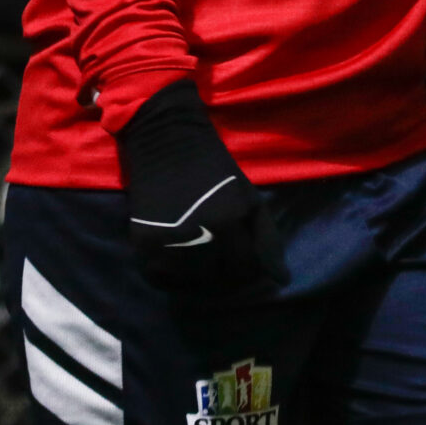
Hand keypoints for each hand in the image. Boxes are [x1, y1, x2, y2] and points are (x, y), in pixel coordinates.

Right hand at [116, 80, 275, 293]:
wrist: (166, 141)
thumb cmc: (214, 169)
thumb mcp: (249, 197)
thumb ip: (267, 239)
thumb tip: (282, 280)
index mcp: (229, 223)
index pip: (246, 270)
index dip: (248, 270)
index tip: (242, 261)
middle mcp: (198, 236)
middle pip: (218, 280)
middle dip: (223, 273)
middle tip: (220, 261)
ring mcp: (168, 242)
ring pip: (189, 283)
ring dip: (197, 277)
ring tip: (198, 259)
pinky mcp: (143, 243)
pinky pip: (160, 278)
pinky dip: (169, 277)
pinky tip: (176, 260)